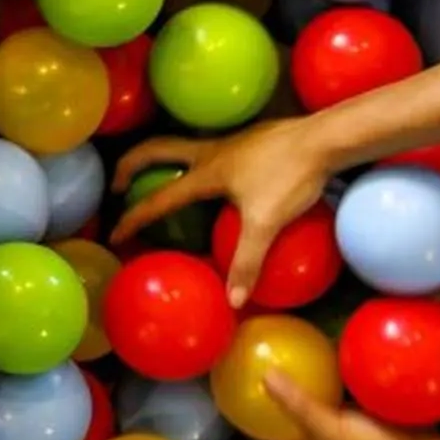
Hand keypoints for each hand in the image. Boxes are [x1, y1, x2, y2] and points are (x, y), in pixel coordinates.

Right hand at [109, 119, 337, 304]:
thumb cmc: (291, 177)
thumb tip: (233, 301)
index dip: (133, 218)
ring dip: (161, 159)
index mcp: (205, 174)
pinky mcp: (249, 140)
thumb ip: (248, 261)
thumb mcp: (267, 224)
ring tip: (158, 178)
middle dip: (129, 166)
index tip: (114, 234)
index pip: (158, 199)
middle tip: (118, 185)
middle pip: (154, 151)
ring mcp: (228, 142)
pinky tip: (219, 180)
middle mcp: (209, 153)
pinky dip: (197, 162)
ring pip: (181, 146)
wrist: (325, 138)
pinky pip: (211, 150)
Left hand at [199, 373, 436, 439]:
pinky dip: (296, 391)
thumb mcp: (327, 427)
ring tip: (235, 385)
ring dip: (261, 410)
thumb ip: (296, 402)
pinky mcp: (341, 424)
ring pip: (281, 424)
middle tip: (201, 412)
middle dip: (229, 433)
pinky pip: (308, 405)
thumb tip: (263, 373)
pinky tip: (294, 367)